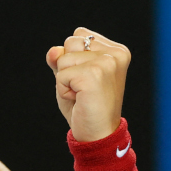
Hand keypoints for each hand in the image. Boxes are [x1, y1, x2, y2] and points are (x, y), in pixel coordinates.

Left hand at [46, 27, 130, 141]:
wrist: (98, 135)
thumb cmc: (86, 106)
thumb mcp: (71, 76)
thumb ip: (61, 58)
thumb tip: (54, 51)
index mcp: (116, 50)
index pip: (79, 35)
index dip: (73, 58)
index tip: (88, 79)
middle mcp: (115, 53)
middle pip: (70, 42)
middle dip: (68, 66)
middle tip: (84, 89)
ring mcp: (107, 63)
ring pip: (63, 58)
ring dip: (65, 79)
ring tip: (82, 94)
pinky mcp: (94, 75)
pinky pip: (61, 74)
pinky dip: (63, 90)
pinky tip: (79, 99)